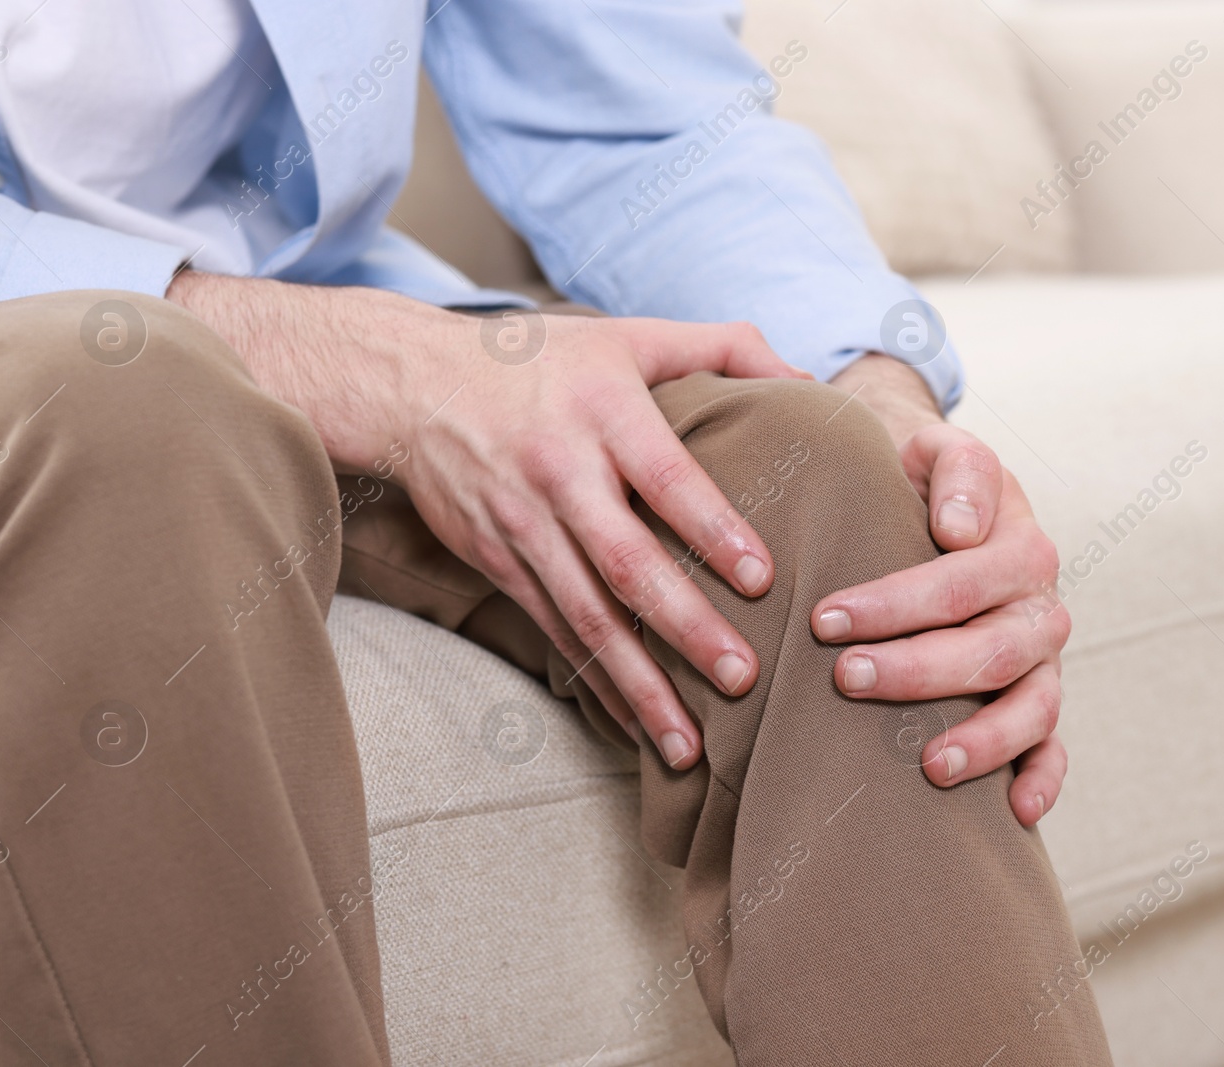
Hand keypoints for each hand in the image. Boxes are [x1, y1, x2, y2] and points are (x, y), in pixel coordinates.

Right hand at [166, 272, 808, 769]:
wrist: (413, 385)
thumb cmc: (542, 360)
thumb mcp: (630, 334)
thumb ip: (725, 348)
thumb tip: (809, 384)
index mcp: (603, 411)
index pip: (665, 476)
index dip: (712, 527)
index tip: (762, 577)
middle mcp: (561, 473)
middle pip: (627, 562)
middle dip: (684, 627)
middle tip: (741, 677)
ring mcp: (524, 525)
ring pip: (587, 616)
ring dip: (639, 684)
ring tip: (689, 744)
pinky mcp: (499, 562)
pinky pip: (556, 632)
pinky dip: (598, 683)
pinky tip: (637, 724)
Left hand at [818, 356, 1069, 825]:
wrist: (940, 498)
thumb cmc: (920, 479)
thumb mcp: (936, 449)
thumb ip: (958, 469)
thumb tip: (959, 530)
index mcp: (1019, 542)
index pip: (960, 579)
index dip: (894, 603)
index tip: (824, 619)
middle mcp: (1039, 604)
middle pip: (991, 648)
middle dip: (916, 671)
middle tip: (844, 678)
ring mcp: (1043, 659)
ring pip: (1032, 705)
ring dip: (985, 738)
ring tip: (931, 765)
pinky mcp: (1039, 698)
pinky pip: (1055, 745)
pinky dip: (1044, 778)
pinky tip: (1015, 812)